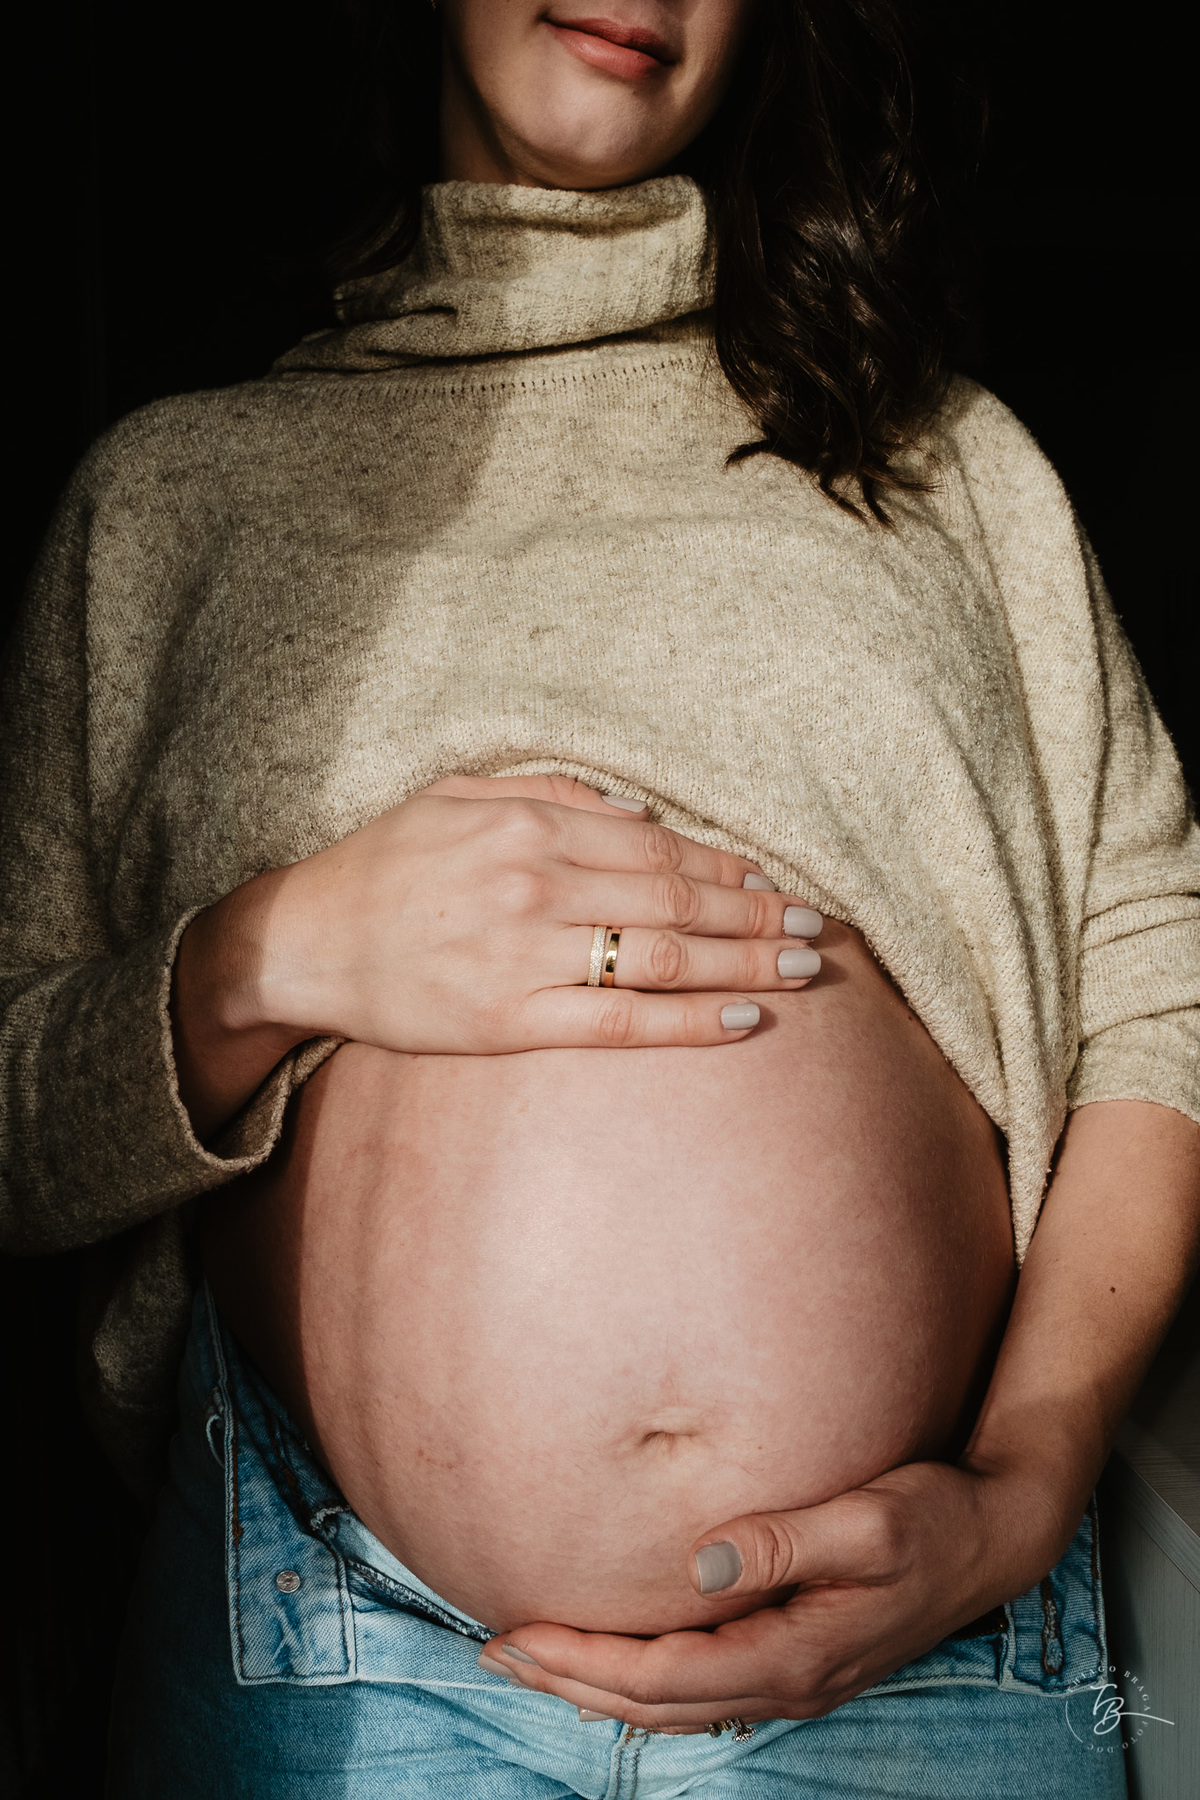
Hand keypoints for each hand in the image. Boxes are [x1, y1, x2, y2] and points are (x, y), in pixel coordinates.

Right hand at [173, 774, 822, 1132]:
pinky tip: (743, 1020)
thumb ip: (550, 793)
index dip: (728, 867)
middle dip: (758, 914)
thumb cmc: (384, 867)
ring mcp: (527, 955)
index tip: (778, 882)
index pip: (659, 847)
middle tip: (819, 929)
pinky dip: (689, 1022)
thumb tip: (641, 811)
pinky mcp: (511, 1021)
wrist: (302, 942)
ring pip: (664, 957)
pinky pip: (620, 1024)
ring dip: (745, 962)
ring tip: (804, 970)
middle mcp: (538, 884)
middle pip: (678, 898)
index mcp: (530, 826)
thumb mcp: (457, 795)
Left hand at [479, 1459, 1065, 1730]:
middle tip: (496, 1652)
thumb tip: (699, 1561)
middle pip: (654, 1703)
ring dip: (599, 1685)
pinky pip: (703, 1687)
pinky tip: (619, 1661)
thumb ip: (782, 1542)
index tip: (518, 1634)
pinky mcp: (799, 1656)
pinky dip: (646, 1681)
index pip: (662, 1675)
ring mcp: (795, 1675)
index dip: (584, 1660)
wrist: (996, 1536)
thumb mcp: (866, 1522)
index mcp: (794, 1653)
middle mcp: (787, 1679)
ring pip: (675, 1703)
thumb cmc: (934, 1520)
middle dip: (571, 1680)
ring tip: (536, 1659)